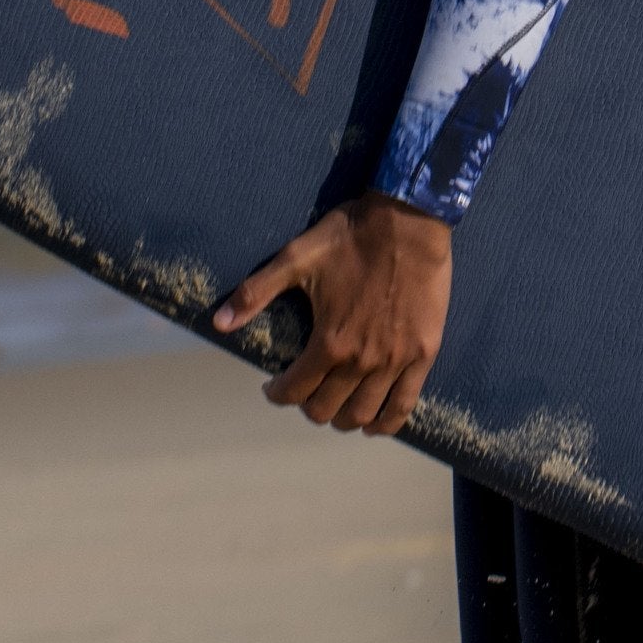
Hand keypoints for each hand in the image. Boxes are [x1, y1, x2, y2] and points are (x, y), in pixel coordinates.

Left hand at [212, 192, 452, 433]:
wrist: (409, 220)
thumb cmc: (351, 236)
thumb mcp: (296, 258)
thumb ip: (256, 293)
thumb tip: (218, 322)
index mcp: (329, 342)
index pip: (295, 391)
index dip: (278, 394)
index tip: (274, 386)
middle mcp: (362, 360)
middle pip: (327, 409)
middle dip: (309, 406)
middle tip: (305, 390)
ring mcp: (395, 360)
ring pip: (363, 414)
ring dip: (344, 419)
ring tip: (336, 407)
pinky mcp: (423, 354)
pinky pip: (404, 404)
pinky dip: (387, 422)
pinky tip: (375, 423)